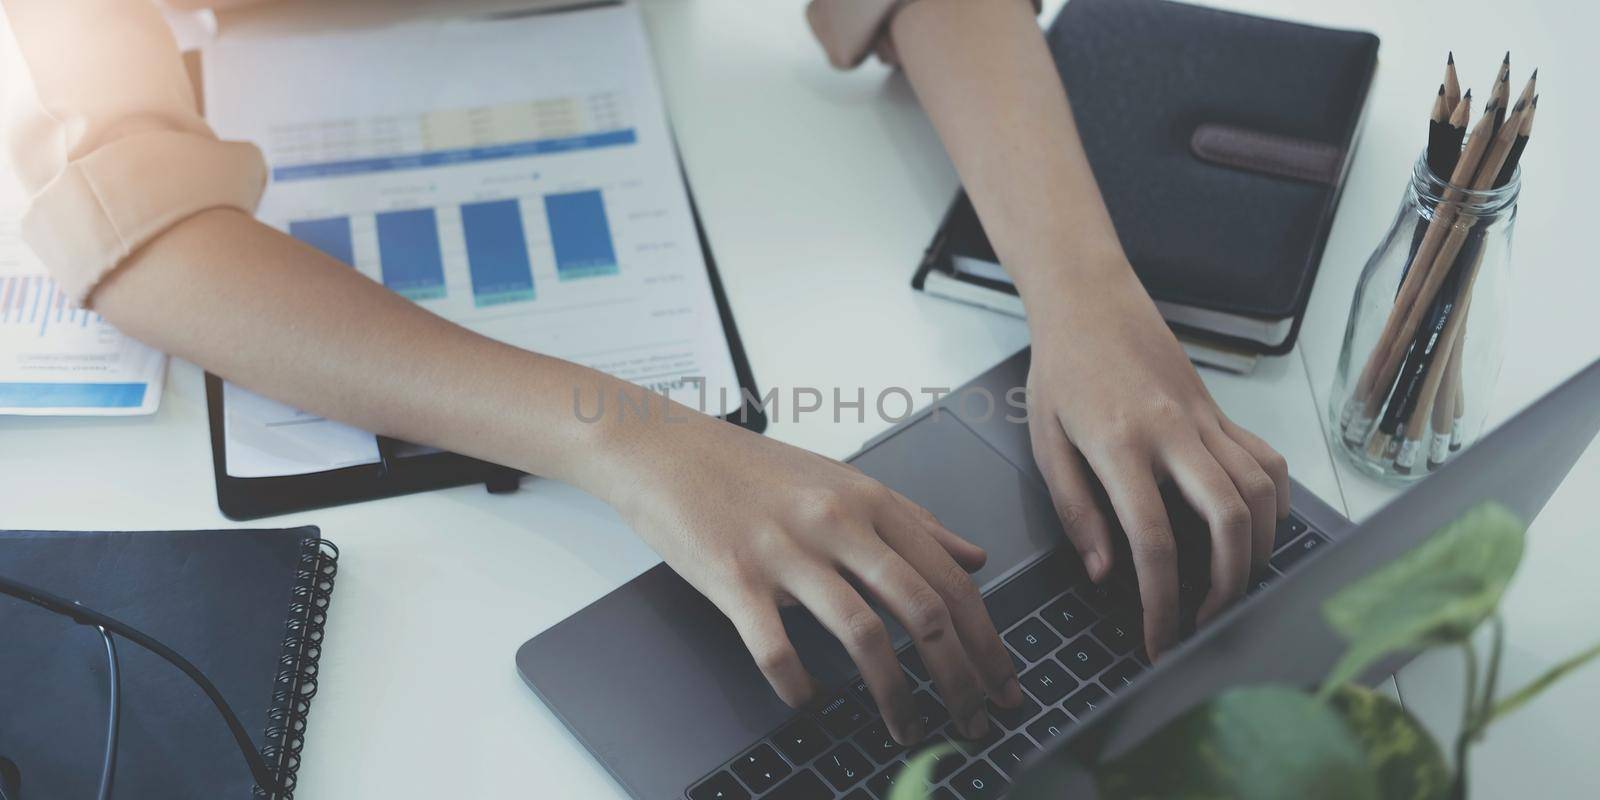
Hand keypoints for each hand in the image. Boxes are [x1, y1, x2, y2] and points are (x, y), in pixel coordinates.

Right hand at [603, 408, 1022, 745]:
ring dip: (894, 695)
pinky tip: (808, 702)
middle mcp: (836, 523)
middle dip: (960, 676)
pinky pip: (776, 647)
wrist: (664, 447)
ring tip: (906, 729)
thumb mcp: (844, 482)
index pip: (950, 578)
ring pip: (862, 634)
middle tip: (975, 721)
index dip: (987, 639)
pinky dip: (798, 686)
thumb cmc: (752, 470)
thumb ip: (914, 521)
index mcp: (869, 501)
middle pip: (922, 608)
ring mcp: (786, 551)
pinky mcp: (734, 577)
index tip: (1004, 683)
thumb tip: (975, 557)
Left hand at [1023, 264, 1288, 659]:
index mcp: (1119, 444)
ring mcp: (1204, 419)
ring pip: (1260, 491)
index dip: (1160, 602)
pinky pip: (1267, 460)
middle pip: (1229, 519)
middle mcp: (1172, 432)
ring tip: (1232, 586)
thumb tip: (1105, 572)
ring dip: (1258, 550)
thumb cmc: (1061, 371)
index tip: (1157, 640)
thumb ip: (1075, 510)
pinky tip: (1257, 530)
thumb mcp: (1046, 442)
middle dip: (1228, 585)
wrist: (1090, 301)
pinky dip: (1275, 503)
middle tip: (1207, 623)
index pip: (1153, 540)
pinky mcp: (1221, 412)